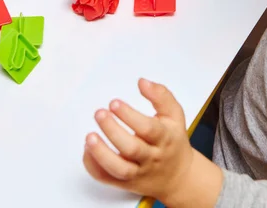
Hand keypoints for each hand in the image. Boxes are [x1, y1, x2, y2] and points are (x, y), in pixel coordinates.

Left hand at [83, 79, 222, 206]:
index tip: (114, 103)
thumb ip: (161, 96)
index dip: (130, 116)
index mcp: (165, 138)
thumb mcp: (175, 115)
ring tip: (89, 136)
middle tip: (99, 113)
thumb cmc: (173, 141)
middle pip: (132, 149)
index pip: (149, 129)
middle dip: (113, 131)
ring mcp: (138, 173)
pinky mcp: (125, 184)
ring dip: (101, 153)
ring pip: (119, 168)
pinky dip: (94, 166)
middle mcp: (152, 158)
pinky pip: (107, 179)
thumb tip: (142, 82)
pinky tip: (88, 149)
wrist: (179, 177)